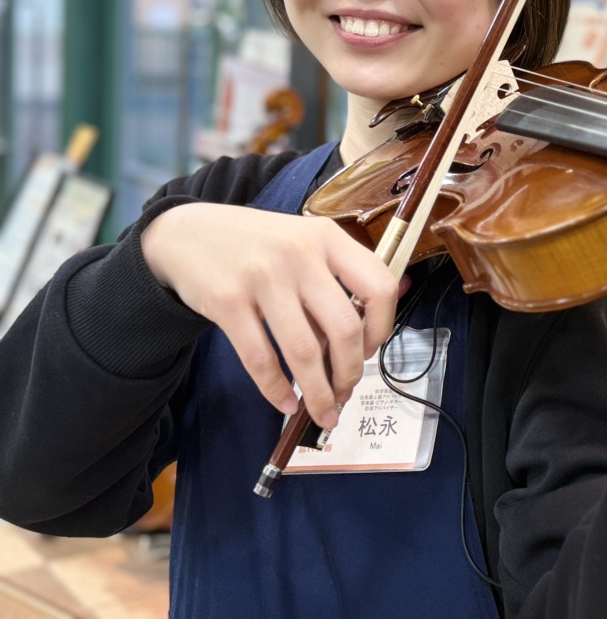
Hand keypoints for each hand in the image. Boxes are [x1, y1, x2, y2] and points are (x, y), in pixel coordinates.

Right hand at [141, 204, 407, 427]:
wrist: (186, 233)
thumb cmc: (256, 244)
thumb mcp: (303, 242)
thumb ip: (336, 279)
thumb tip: (371, 333)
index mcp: (327, 237)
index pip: (379, 287)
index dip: (382, 327)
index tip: (369, 349)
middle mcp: (300, 254)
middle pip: (345, 328)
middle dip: (350, 372)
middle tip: (345, 390)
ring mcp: (263, 278)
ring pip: (304, 351)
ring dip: (318, 392)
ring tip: (323, 411)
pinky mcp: (228, 302)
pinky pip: (260, 359)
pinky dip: (276, 390)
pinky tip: (286, 402)